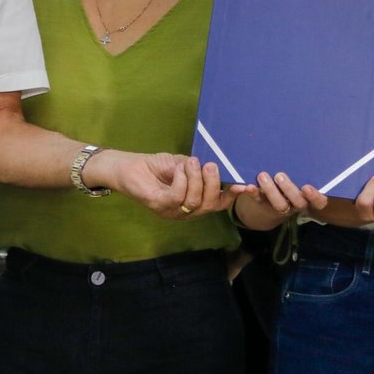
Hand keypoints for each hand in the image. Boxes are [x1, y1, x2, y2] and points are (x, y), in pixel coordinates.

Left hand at [104, 152, 244, 218]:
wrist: (127, 166)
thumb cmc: (155, 166)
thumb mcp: (184, 164)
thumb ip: (201, 168)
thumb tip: (222, 163)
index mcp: (195, 202)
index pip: (219, 204)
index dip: (234, 195)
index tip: (246, 184)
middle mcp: (186, 211)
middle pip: (211, 205)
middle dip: (214, 184)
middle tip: (210, 164)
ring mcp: (172, 212)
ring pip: (195, 202)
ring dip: (196, 179)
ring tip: (191, 162)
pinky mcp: (159, 206)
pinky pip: (178, 197)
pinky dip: (182, 180)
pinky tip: (178, 169)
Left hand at [236, 172, 327, 230]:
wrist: (272, 201)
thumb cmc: (292, 180)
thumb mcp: (300, 175)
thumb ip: (304, 167)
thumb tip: (308, 143)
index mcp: (310, 196)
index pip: (319, 201)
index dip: (315, 196)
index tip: (307, 187)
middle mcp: (297, 203)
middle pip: (298, 202)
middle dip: (289, 189)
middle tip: (279, 176)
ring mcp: (281, 206)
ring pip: (278, 204)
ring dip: (270, 190)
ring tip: (262, 175)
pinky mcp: (264, 205)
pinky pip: (259, 200)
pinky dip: (252, 193)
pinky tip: (248, 185)